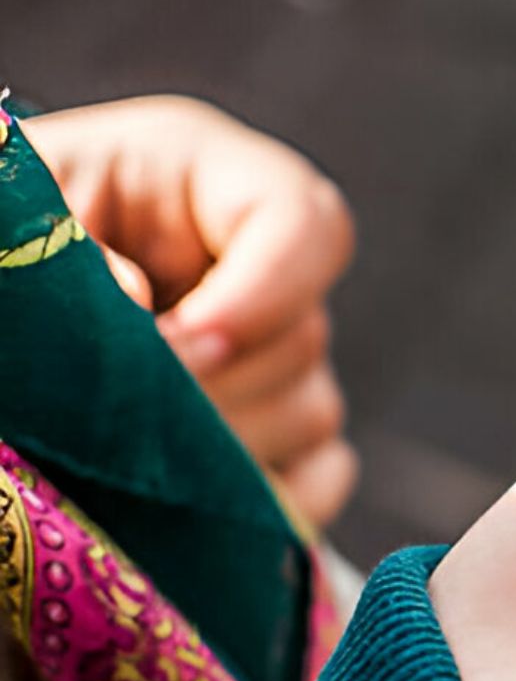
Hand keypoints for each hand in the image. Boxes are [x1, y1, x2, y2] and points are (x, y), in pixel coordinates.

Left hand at [24, 96, 357, 528]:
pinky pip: (319, 478)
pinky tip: (176, 497)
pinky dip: (262, 500)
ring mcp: (279, 352)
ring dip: (218, 449)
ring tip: (114, 452)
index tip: (181, 346)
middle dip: (212, 391)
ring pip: (312, 411)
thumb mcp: (9, 222)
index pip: (305, 223)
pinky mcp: (283, 431)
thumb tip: (141, 307)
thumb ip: (67, 250)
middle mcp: (258, 265)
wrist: (2, 298)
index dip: (264, 291)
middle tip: (115, 420)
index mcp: (206, 181)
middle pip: (304, 334)